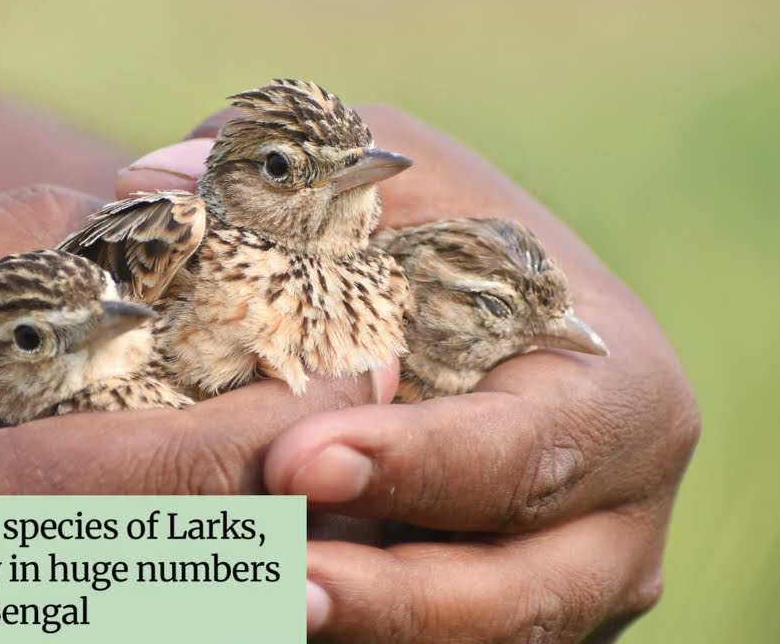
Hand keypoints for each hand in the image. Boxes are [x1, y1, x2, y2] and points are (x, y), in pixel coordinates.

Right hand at [0, 185, 394, 640]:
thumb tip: (149, 231)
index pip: (131, 481)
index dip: (264, 440)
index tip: (368, 383)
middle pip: (174, 579)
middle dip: (301, 520)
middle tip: (392, 451)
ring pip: (161, 613)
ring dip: (268, 569)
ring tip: (357, 499)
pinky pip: (119, 610)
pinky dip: (194, 578)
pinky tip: (260, 545)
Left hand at [126, 107, 699, 641]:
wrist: (482, 324)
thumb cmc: (446, 242)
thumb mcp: (402, 189)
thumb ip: (309, 185)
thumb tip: (162, 182)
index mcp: (617, 395)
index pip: (523, 449)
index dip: (416, 464)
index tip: (295, 461)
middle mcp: (615, 512)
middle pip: (517, 592)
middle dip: (392, 594)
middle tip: (271, 583)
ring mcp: (573, 584)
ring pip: (481, 636)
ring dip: (373, 629)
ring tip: (260, 609)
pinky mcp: (513, 614)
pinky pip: (440, 643)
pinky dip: (364, 631)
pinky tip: (262, 612)